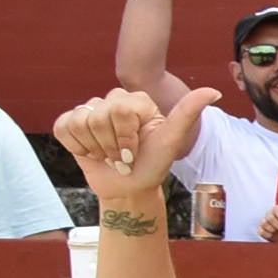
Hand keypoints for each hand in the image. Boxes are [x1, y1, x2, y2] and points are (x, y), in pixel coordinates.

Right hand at [55, 87, 214, 205]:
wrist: (129, 187)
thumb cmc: (153, 164)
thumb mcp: (172, 140)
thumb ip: (189, 113)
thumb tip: (214, 91)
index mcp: (138, 100)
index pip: (120, 110)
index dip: (125, 138)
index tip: (135, 152)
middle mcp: (114, 99)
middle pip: (98, 116)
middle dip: (111, 146)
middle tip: (122, 157)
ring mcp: (90, 110)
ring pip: (79, 122)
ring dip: (95, 149)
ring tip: (108, 156)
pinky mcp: (70, 122)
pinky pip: (63, 128)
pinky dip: (76, 146)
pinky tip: (90, 152)